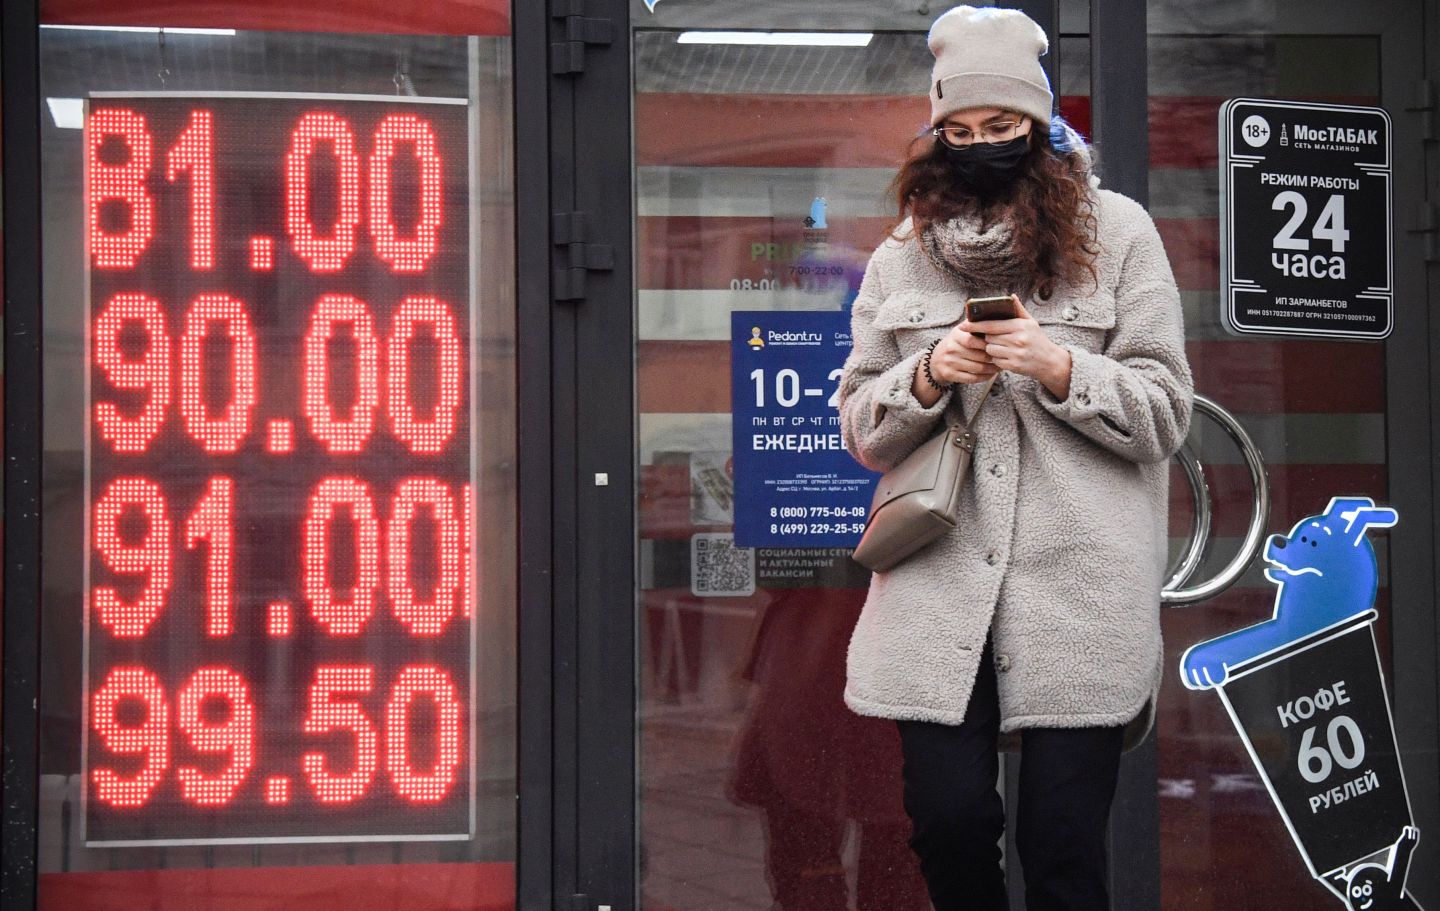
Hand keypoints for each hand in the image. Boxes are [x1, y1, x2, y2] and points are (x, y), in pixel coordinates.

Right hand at [927, 322, 996, 385]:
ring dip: (992, 369)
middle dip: (993, 358)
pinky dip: (984, 377)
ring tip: (1000, 366)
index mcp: (955, 335)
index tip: (998, 345)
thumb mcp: (960, 331)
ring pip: (977, 368)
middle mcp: (951, 349)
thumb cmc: (955, 343)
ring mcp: (950, 363)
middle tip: (1003, 358)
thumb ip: (974, 324)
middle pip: (978, 356)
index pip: (972, 340)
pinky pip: (972, 378)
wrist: (936, 360)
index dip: (986, 344)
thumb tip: (991, 312)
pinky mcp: (950, 375)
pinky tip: (991, 374)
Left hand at [958, 295, 1072, 397]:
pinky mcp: (1013, 365)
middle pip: (988, 337)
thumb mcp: (1031, 322)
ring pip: (990, 349)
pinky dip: (997, 359)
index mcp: (1020, 326)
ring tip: (1003, 347)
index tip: (963, 325)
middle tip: (994, 337)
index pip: (991, 325)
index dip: (975, 325)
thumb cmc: (1038, 340)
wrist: (1049, 362)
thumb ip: (1019, 310)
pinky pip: (995, 361)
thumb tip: (1010, 296)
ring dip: (991, 348)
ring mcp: (1015, 353)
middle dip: (988, 337)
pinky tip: (1006, 356)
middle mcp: (1018, 339)